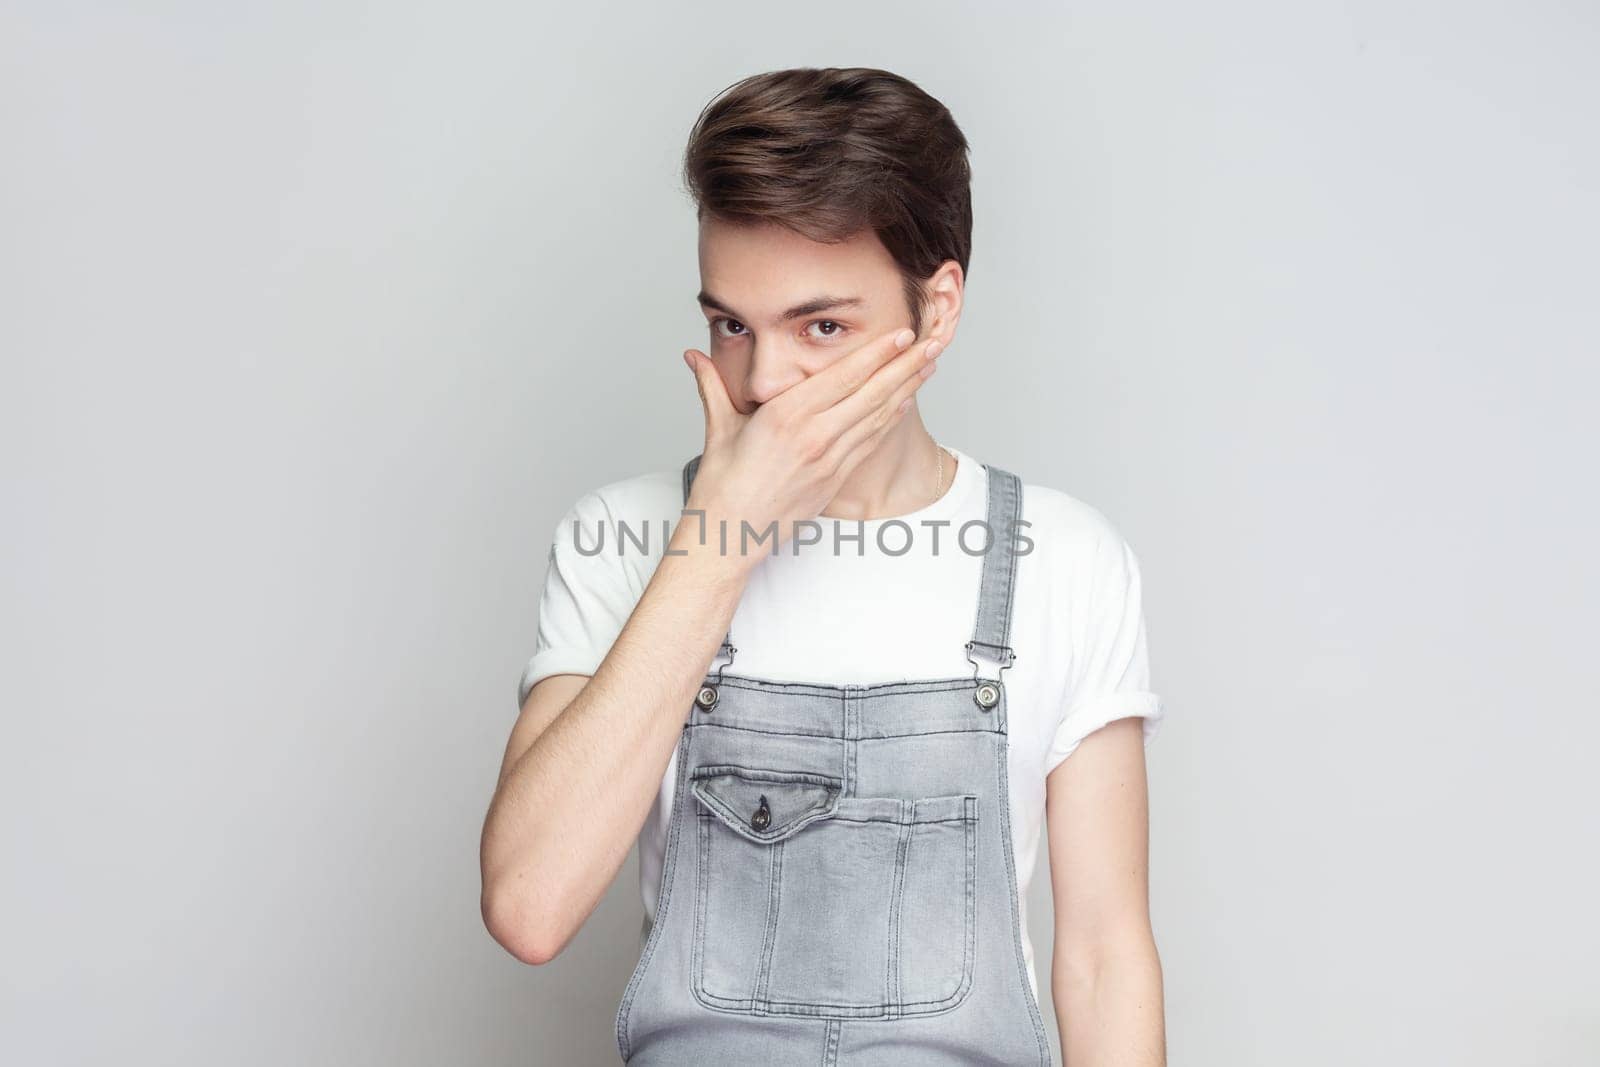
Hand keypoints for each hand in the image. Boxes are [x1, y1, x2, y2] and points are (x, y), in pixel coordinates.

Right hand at [681, 325, 942, 568]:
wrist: (730, 535)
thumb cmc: (721, 484)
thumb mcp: (718, 428)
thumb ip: (711, 386)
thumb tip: (692, 355)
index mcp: (785, 416)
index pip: (843, 377)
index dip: (877, 353)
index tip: (901, 333)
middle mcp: (813, 436)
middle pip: (871, 393)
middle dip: (905, 365)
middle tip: (933, 342)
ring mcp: (828, 460)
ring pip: (877, 417)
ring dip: (906, 388)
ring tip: (929, 365)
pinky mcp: (834, 479)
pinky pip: (869, 442)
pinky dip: (890, 419)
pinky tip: (904, 401)